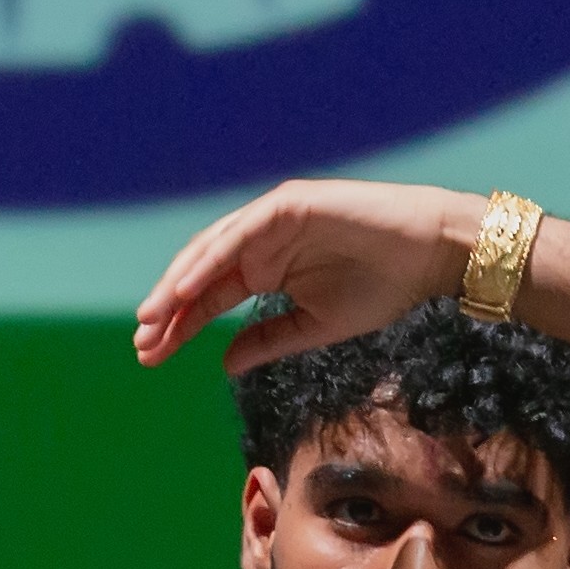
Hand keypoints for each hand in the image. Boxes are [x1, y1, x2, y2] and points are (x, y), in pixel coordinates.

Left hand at [134, 180, 481, 376]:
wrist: (428, 256)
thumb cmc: (381, 287)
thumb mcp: (315, 327)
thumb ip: (268, 341)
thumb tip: (224, 364)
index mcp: (264, 270)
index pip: (208, 300)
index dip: (179, 327)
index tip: (151, 357)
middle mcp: (261, 243)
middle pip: (200, 276)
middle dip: (169, 309)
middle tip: (141, 343)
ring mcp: (273, 221)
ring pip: (211, 251)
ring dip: (179, 283)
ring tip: (153, 315)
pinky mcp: (290, 204)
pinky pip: (240, 233)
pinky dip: (212, 258)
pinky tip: (188, 287)